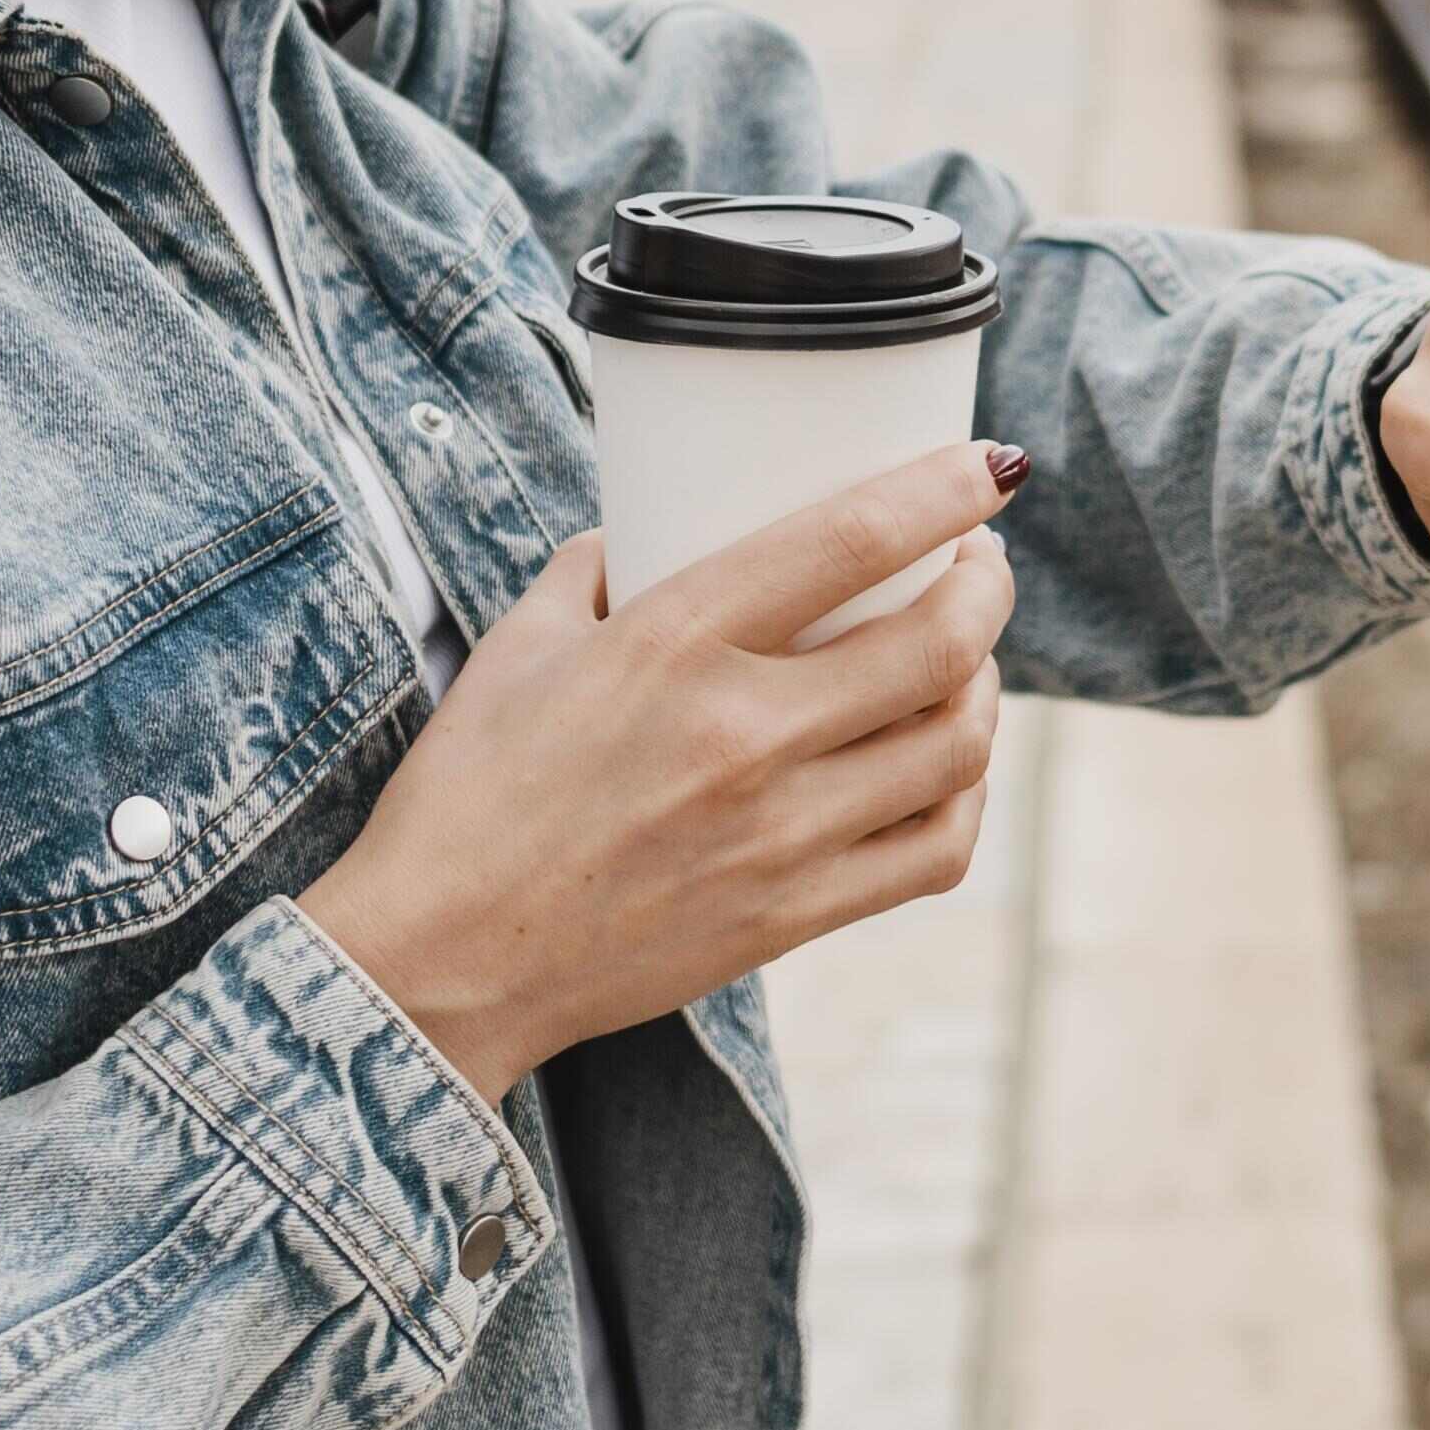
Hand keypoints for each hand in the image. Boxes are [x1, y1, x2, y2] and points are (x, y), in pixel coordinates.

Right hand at [299, 442, 1024, 1100]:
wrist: (440, 962)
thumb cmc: (468, 795)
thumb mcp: (519, 647)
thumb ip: (595, 570)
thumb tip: (649, 523)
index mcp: (672, 644)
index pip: (852, 541)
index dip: (944, 490)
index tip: (985, 467)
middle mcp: (743, 735)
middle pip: (941, 643)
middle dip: (989, 586)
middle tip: (979, 563)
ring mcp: (779, 835)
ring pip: (957, 746)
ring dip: (986, 688)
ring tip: (967, 660)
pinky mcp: (793, 916)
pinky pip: (935, 850)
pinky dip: (965, 796)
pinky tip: (947, 767)